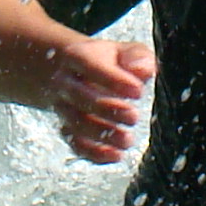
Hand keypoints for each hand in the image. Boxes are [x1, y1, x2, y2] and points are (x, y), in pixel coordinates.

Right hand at [46, 34, 154, 163]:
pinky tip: (116, 155)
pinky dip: (94, 153)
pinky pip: (75, 144)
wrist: (67, 72)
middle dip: (107, 109)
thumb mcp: (121, 50)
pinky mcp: (67, 129)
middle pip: (79, 96)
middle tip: (133, 117)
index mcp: (77, 56)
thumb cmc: (104, 62)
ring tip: (127, 140)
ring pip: (75, 123)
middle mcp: (65, 82)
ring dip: (102, 134)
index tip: (137, 90)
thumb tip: (142, 71)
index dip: (113, 80)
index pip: (90, 66)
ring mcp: (63, 108)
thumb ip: (137, 57)